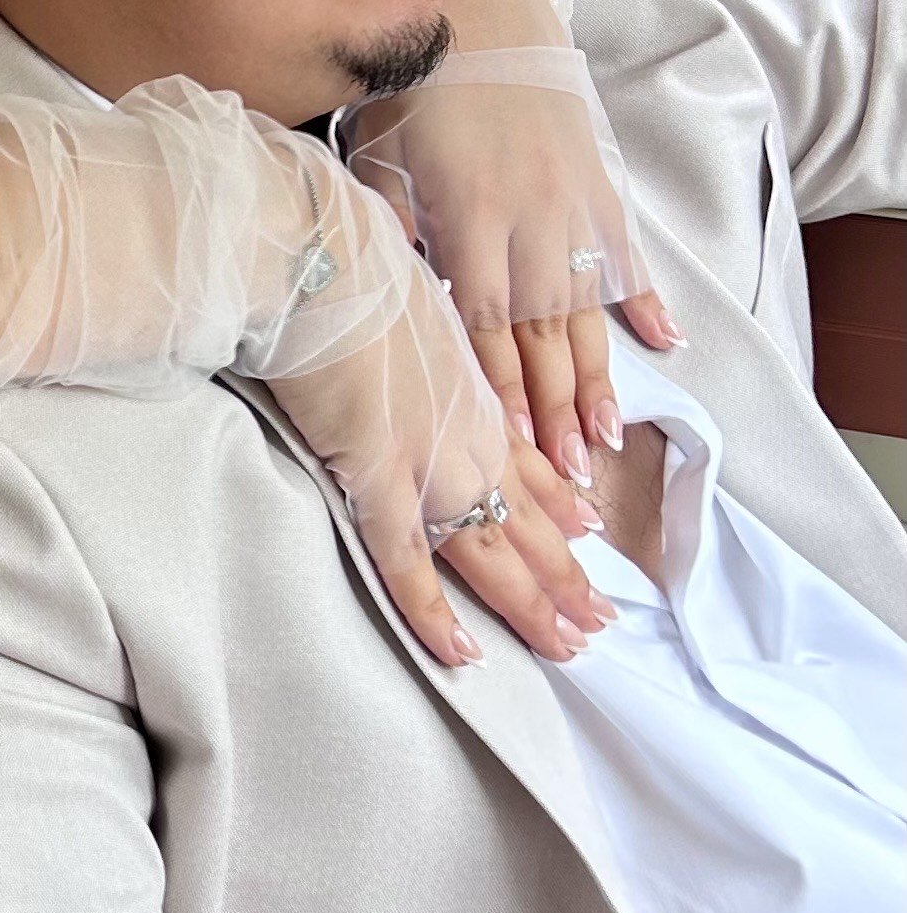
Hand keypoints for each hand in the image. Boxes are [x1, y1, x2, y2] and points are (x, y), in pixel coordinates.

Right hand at [259, 174, 610, 670]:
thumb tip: (408, 308)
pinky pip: (411, 565)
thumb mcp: (407, 285)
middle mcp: (467, 429)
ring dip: (531, 604)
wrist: (317, 259)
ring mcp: (430, 459)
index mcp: (473, 385)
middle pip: (528, 516)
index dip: (559, 502)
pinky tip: (463, 653)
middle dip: (565, 574)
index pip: (528, 459)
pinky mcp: (380, 479)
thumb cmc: (350, 259)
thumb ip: (419, 320)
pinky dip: (436, 614)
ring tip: (566, 646)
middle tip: (596, 621)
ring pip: (493, 551)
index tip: (588, 533)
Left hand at [346, 63, 680, 488]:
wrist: (480, 9)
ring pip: (587, 307)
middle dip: (553, 410)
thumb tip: (399, 298)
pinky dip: (647, 297)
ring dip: (596, 377)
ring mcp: (571, 204)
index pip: (487, 327)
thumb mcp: (380, 159)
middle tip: (569, 477)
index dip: (501, 392)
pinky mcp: (598, 182)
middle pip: (543, 334)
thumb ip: (393, 233)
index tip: (510, 451)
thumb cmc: (414, 89)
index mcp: (468, 220)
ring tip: (607, 439)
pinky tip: (667, 341)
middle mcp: (529, 221)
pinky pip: (625, 252)